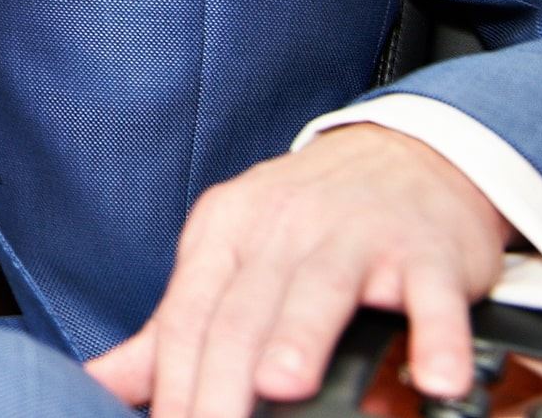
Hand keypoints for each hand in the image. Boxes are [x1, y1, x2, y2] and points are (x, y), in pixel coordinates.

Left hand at [83, 123, 511, 417]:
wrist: (406, 154)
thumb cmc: (307, 217)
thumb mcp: (230, 251)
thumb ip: (175, 323)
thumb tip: (105, 382)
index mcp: (227, 230)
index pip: (189, 314)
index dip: (173, 380)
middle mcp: (285, 227)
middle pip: (243, 312)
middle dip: (221, 381)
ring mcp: (358, 235)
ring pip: (321, 289)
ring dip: (301, 340)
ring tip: (281, 387)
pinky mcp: (426, 251)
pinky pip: (431, 295)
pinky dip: (436, 337)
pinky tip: (434, 378)